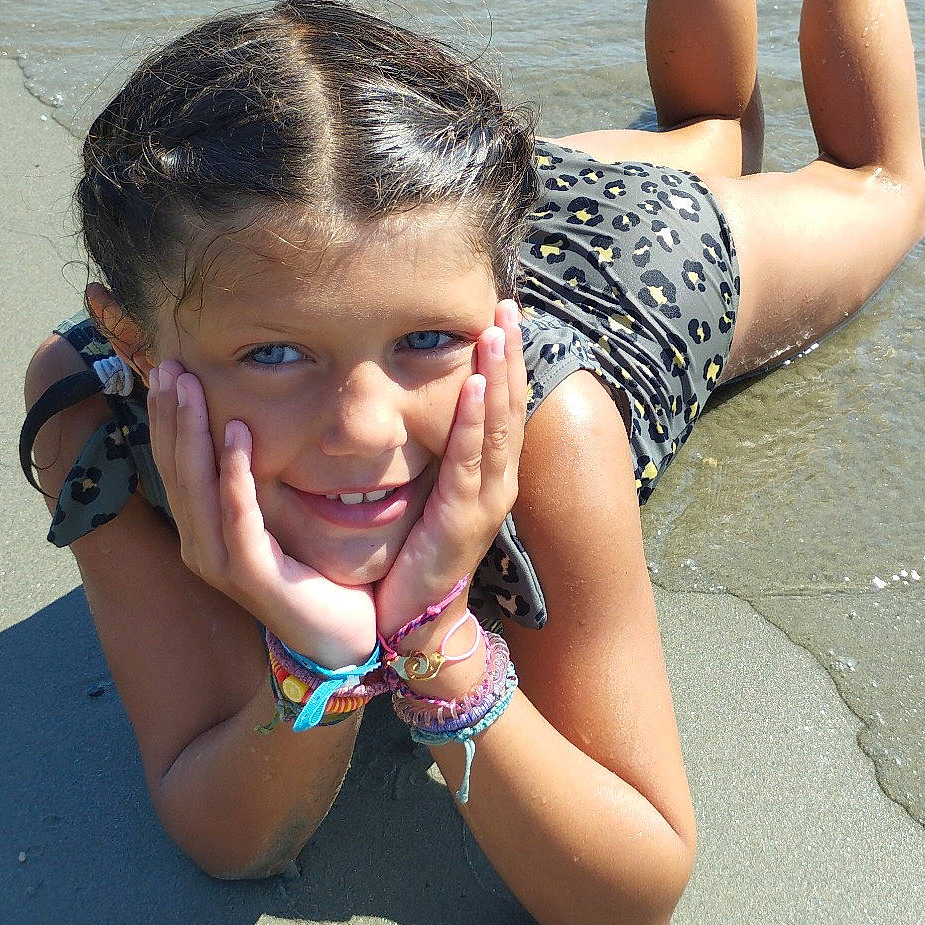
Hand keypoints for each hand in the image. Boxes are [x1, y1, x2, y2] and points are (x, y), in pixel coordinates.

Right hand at [147, 361, 378, 668]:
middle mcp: (201, 544)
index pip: (176, 463)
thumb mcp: (280, 515)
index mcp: (204, 528)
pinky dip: (234, 474)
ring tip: (189, 387)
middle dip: (170, 414)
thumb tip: (254, 419)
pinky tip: (236, 434)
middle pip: (176, 468)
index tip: (168, 367)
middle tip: (169, 364)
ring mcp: (220, 561)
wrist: (344, 634)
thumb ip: (260, 478)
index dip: (167, 416)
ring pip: (195, 487)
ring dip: (191, 433)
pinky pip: (237, 516)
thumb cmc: (315, 572)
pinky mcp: (250, 575)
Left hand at [374, 301, 526, 640]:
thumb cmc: (415, 555)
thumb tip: (421, 406)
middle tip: (506, 304)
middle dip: (509, 352)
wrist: (414, 620)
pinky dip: (475, 419)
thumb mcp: (428, 492)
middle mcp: (498, 480)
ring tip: (498, 330)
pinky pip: (471, 458)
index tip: (502, 313)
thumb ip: (433, 453)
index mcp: (490, 472)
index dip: (506, 359)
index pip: (502, 403)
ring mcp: (487, 499)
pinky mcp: (465, 517)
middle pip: (510, 404)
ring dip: (499, 373)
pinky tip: (476, 385)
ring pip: (498, 424)